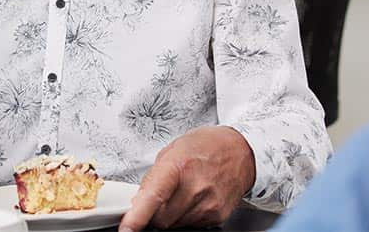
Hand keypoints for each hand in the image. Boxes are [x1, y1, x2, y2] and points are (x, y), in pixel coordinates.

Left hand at [119, 126, 255, 230]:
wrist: (241, 152)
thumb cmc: (207, 146)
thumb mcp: (173, 150)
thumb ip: (154, 176)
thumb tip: (138, 200)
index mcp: (178, 166)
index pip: (153, 197)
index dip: (137, 217)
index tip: (126, 228)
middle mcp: (195, 187)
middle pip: (161, 219)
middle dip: (153, 213)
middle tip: (158, 198)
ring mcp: (208, 204)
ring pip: (175, 224)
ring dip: (170, 215)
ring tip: (180, 193)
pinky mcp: (217, 215)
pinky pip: (191, 224)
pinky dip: (185, 216)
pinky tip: (193, 198)